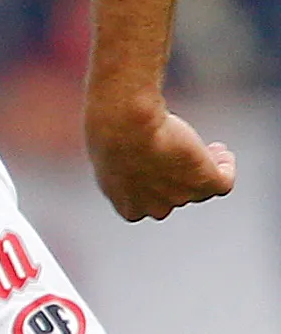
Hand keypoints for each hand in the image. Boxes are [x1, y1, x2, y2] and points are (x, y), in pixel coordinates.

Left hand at [84, 103, 234, 219]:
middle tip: (181, 154)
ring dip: (205, 169)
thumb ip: (122, 165)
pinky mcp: (205, 182)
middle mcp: (155, 208)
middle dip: (180, 176)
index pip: (149, 202)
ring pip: (200, 187)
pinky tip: (221, 151)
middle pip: (175, 194)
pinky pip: (223, 183)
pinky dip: (226, 168)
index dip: (156, 184)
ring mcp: (181, 197)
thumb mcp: (107, 155)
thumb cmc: (109, 133)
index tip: (159, 166)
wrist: (126, 126)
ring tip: (206, 149)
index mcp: (128, 206)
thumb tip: (135, 155)